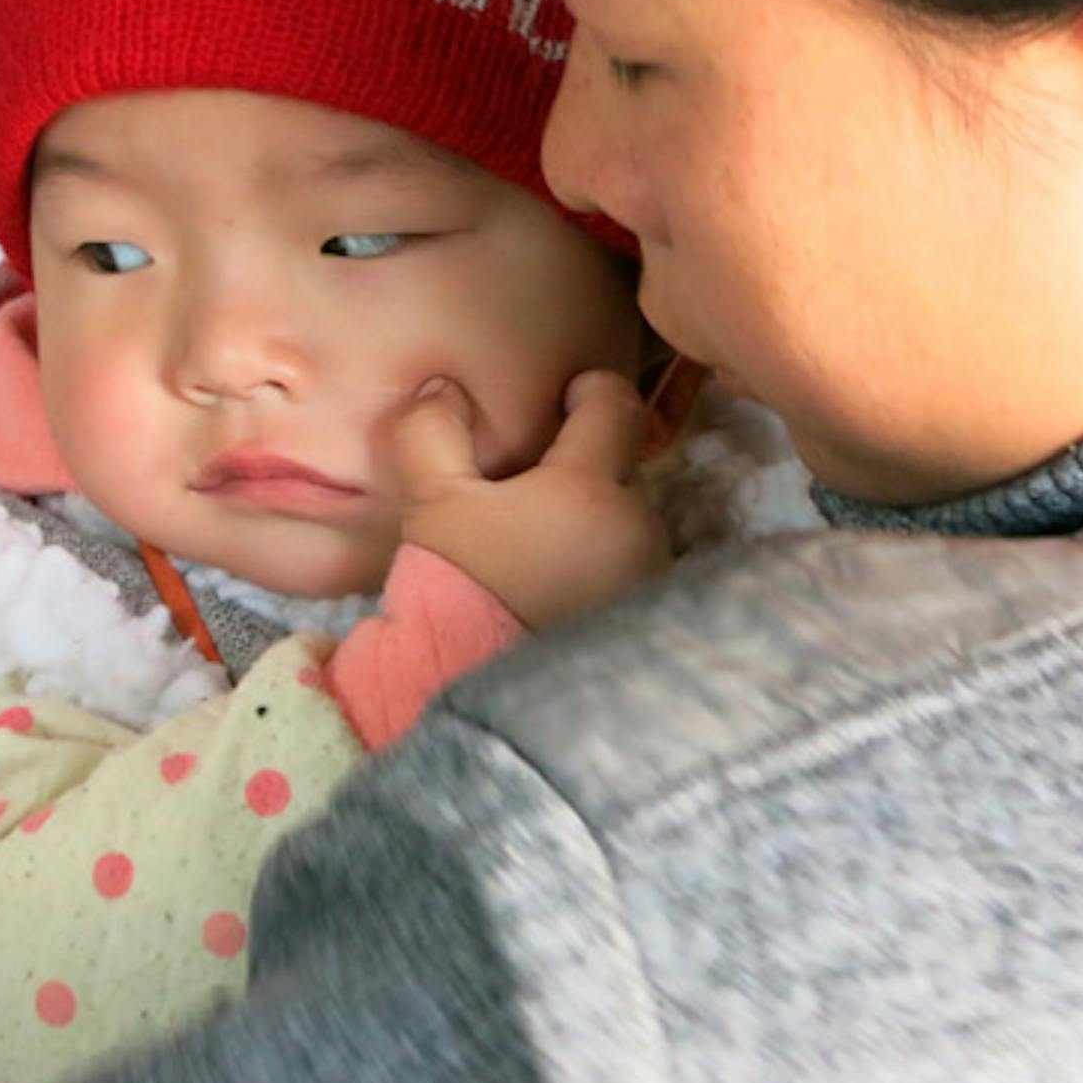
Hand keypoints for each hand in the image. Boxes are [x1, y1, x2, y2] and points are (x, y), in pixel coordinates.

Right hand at [388, 371, 668, 630]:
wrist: (485, 694)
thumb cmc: (461, 589)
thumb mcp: (432, 506)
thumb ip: (432, 432)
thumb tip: (446, 389)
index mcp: (591, 487)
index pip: (617, 404)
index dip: (589, 390)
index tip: (563, 400)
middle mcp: (639, 525)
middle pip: (622, 463)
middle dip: (583, 464)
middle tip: (531, 487)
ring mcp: (650, 574)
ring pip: (629, 516)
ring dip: (595, 517)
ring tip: (542, 544)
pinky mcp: (648, 615)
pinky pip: (632, 564)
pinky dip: (603, 561)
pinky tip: (559, 584)